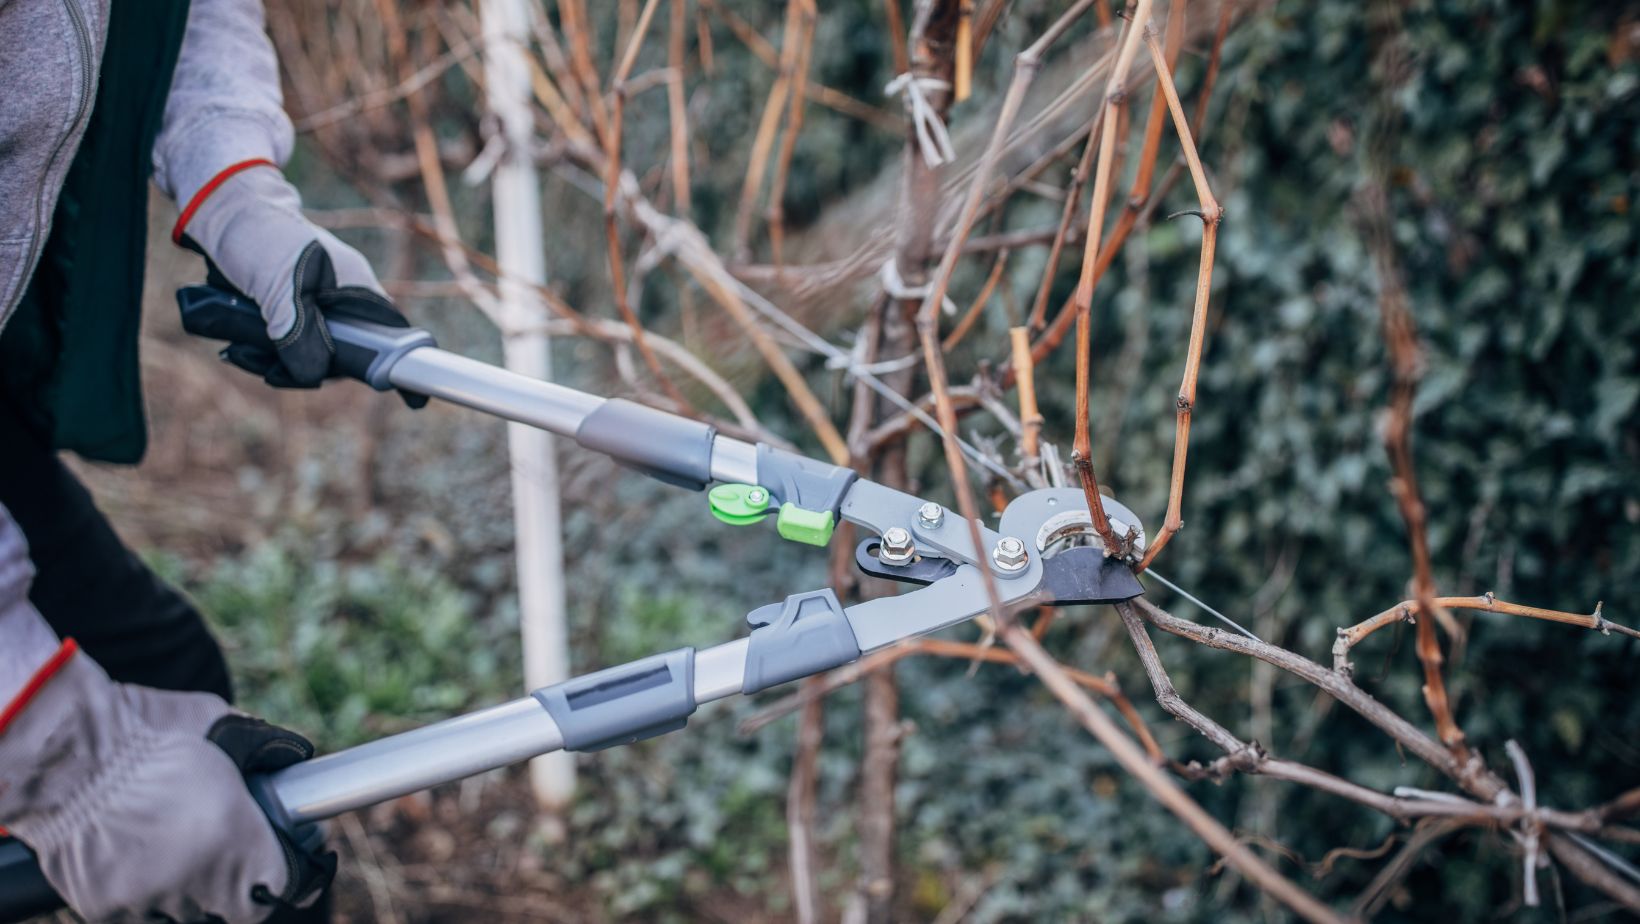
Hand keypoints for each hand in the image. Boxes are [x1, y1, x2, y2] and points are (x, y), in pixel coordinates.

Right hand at [0, 642, 333, 923]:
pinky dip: (150, 894)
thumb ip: (264, 756)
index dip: (283, 872)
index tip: (281, 856)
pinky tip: (146, 859)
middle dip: (237, 881)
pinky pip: (143, 913)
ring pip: (187, 914)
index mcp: (237, 839)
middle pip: (234, 906)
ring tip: (181, 850)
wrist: (67, 753)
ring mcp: (150, 900)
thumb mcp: (226, 729)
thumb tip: (292, 762)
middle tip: (230, 852)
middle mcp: (197, 879)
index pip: (278, 887)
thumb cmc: (150, 733)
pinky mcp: (106, 909)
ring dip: (193, 890)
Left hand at [173, 160, 422, 405]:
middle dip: (305, 368)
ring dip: (273, 360)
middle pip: (342, 356)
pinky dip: (262, 350)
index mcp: (356, 291)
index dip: (397, 368)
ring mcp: (316, 307)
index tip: (414, 402)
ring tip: (239, 349)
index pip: (392, 337)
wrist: (221, 209)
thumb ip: (298, 331)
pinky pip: (285, 344)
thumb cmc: (259, 234)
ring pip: (308, 353)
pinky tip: (236, 344)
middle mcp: (342, 302)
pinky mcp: (288, 310)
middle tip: (267, 367)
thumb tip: (315, 376)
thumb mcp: (280, 284)